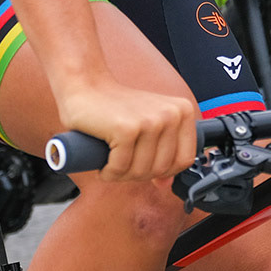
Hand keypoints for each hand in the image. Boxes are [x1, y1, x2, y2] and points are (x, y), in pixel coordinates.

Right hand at [53, 77, 198, 183]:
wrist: (86, 85)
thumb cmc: (116, 108)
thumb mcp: (148, 127)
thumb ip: (163, 153)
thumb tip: (166, 184)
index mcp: (183, 112)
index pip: (184, 160)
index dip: (162, 170)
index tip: (143, 164)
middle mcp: (171, 114)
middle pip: (161, 169)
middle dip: (137, 174)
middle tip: (120, 162)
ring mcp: (150, 121)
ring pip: (140, 171)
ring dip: (120, 174)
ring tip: (110, 159)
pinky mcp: (126, 129)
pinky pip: (119, 168)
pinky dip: (107, 171)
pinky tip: (102, 160)